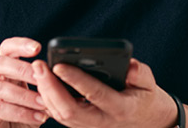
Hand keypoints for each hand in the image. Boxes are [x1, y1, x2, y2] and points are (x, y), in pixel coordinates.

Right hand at [0, 37, 50, 127]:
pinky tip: (39, 117)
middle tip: (41, 77)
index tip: (38, 48)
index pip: (7, 48)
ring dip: (24, 94)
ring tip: (44, 103)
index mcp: (5, 71)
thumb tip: (68, 73)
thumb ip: (46, 84)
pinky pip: (0, 109)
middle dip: (22, 68)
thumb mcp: (37, 96)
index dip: (20, 44)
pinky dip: (22, 113)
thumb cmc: (23, 114)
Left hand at [32, 58, 176, 127]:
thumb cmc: (144, 97)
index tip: (59, 65)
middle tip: (39, 65)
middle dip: (50, 87)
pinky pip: (59, 115)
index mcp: (121, 108)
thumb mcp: (149, 84)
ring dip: (45, 93)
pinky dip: (47, 98)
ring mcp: (88, 126)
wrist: (144, 122)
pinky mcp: (80, 125)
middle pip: (69, 109)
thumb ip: (141, 74)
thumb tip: (129, 67)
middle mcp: (101, 121)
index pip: (95, 94)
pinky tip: (41, 81)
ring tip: (38, 69)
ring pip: (60, 114)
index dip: (76, 80)